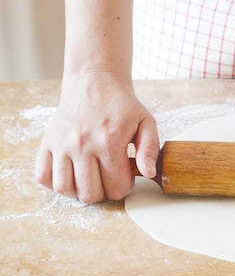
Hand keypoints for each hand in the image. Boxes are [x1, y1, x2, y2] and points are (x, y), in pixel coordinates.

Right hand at [35, 72, 159, 203]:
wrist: (95, 81)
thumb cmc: (122, 104)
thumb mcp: (146, 122)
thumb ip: (150, 149)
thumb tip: (149, 174)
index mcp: (110, 142)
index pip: (116, 188)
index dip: (125, 187)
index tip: (126, 176)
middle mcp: (82, 145)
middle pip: (89, 194)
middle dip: (103, 192)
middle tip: (109, 178)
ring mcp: (62, 144)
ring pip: (65, 189)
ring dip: (79, 190)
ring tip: (91, 178)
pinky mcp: (47, 142)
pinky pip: (43, 176)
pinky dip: (55, 182)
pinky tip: (71, 174)